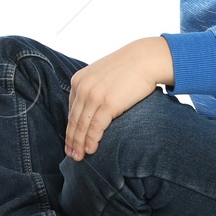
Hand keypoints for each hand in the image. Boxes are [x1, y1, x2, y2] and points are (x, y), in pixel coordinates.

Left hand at [65, 37, 171, 160]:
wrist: (145, 59)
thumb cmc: (128, 68)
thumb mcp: (102, 75)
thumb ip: (93, 88)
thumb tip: (93, 107)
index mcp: (78, 80)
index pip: (71, 109)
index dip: (70, 127)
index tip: (70, 140)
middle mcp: (82, 87)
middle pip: (73, 119)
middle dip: (71, 139)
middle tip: (70, 154)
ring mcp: (94, 95)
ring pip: (82, 125)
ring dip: (79, 144)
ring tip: (78, 157)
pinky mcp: (108, 103)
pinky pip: (96, 127)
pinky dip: (92, 140)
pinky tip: (90, 150)